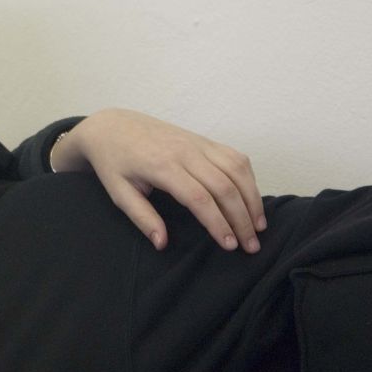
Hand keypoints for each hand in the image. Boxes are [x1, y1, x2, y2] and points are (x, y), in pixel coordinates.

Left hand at [50, 109, 265, 252]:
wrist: (112, 126)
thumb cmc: (114, 162)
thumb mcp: (118, 192)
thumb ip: (141, 217)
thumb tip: (162, 243)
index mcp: (162, 166)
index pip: (199, 198)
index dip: (218, 223)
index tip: (230, 245)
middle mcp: (185, 152)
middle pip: (225, 186)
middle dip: (242, 218)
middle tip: (251, 246)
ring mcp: (196, 143)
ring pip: (236, 168)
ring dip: (252, 198)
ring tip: (259, 226)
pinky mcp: (203, 139)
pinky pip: (234, 156)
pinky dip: (248, 178)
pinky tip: (251, 199)